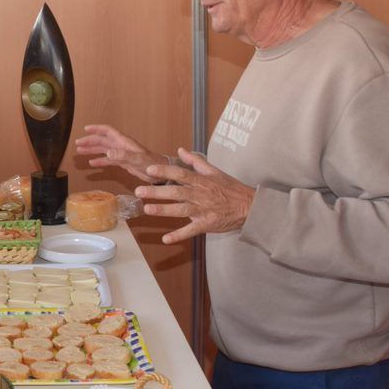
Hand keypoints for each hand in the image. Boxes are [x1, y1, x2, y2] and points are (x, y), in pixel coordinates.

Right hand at [75, 124, 163, 182]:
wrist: (161, 174)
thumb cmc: (151, 164)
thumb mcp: (136, 159)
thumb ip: (122, 156)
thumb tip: (107, 152)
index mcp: (124, 142)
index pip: (108, 131)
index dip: (96, 129)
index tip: (85, 129)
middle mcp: (121, 146)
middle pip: (102, 140)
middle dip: (90, 140)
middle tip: (77, 143)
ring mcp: (122, 154)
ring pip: (103, 149)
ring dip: (92, 150)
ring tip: (80, 152)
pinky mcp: (124, 163)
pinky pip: (108, 160)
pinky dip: (100, 161)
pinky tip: (92, 163)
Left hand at [135, 148, 255, 244]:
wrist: (250, 207)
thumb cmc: (231, 188)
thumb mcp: (215, 171)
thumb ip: (195, 161)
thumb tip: (180, 149)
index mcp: (202, 181)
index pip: (181, 173)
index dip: (165, 171)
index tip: (150, 169)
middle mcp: (201, 194)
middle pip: (177, 191)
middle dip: (157, 192)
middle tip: (139, 191)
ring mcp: (204, 210)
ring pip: (182, 209)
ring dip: (164, 210)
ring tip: (147, 209)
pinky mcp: (207, 224)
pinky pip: (191, 230)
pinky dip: (179, 235)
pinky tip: (165, 239)